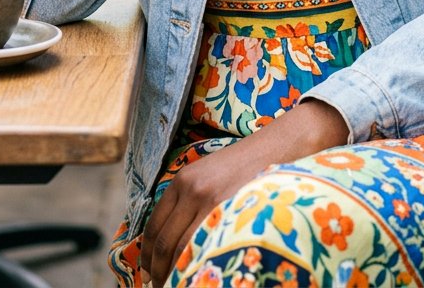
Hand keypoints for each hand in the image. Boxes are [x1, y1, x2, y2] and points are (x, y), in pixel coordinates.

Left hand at [140, 101, 346, 286]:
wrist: (275, 149)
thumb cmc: (242, 167)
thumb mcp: (207, 175)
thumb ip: (187, 201)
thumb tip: (170, 241)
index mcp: (182, 181)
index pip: (154, 227)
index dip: (148, 255)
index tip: (148, 271)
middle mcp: (191, 191)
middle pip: (165, 242)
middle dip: (159, 270)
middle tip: (159, 285)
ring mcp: (211, 202)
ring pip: (183, 250)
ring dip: (175, 273)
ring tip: (176, 286)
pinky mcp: (231, 211)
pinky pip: (206, 247)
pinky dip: (197, 265)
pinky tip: (198, 275)